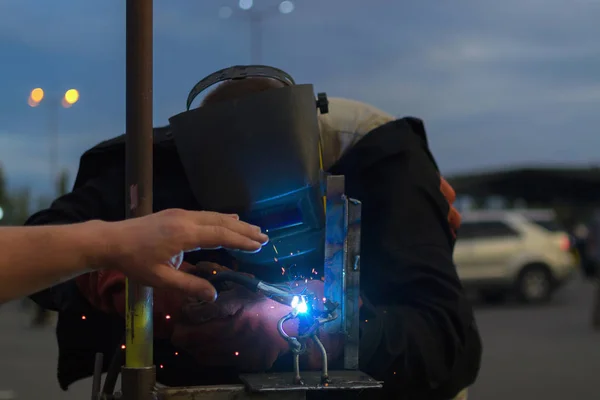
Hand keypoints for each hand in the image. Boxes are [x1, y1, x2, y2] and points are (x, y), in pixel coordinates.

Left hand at [91, 209, 268, 301]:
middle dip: (244, 230)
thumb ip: (188, 287)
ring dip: (235, 224)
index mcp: (185, 234)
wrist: (110, 241)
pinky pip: (205, 214)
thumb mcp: (160, 279)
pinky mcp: (175, 214)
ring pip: (214, 216)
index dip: (241, 242)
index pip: (220, 236)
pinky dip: (221, 219)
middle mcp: (186, 219)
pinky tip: (228, 220)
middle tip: (264, 237)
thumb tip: (213, 295)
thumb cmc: (134, 262)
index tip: (259, 246)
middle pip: (222, 223)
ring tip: (253, 229)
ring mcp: (180, 214)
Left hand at [171, 275, 342, 371]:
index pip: (190, 316)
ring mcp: (231, 353)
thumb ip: (219, 274)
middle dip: (185, 329)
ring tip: (207, 330)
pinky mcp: (239, 364)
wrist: (295, 323)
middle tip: (192, 322)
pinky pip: (213, 361)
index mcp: (226, 311)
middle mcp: (225, 335)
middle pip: (185, 339)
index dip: (186, 311)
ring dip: (196, 342)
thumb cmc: (267, 299)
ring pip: (196, 352)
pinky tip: (220, 341)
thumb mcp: (243, 283)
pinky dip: (211, 352)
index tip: (190, 308)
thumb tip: (200, 266)